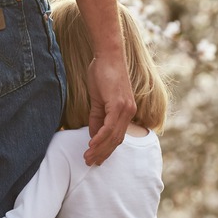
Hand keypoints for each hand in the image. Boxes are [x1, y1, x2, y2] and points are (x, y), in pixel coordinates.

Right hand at [84, 51, 135, 165]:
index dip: (106, 149)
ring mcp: (126, 108)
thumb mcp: (98, 99)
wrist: (108, 55)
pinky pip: (110, 126)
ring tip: (88, 157)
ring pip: (113, 136)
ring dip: (100, 148)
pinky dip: (101, 137)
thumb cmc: (102, 73)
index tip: (96, 159)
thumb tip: (94, 135)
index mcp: (126, 111)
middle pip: (116, 140)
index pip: (117, 136)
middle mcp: (129, 112)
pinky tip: (91, 144)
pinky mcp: (119, 104)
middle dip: (103, 153)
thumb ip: (97, 117)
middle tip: (90, 163)